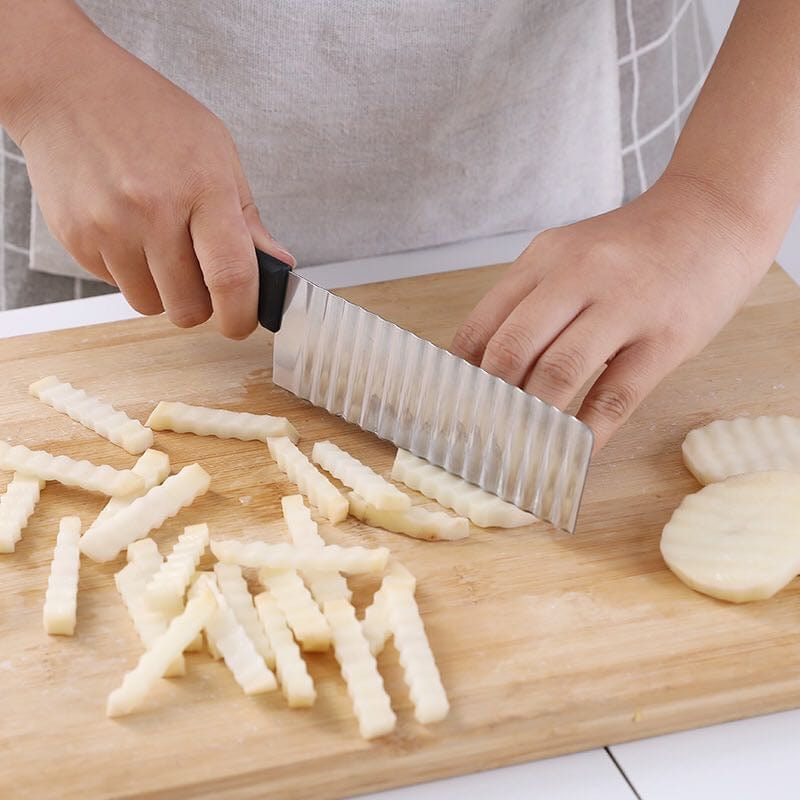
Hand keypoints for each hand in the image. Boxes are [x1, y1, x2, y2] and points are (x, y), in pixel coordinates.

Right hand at [11, 13, 292, 338]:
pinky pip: (116, 286)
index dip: (242, 315)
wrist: (69, 87)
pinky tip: (129, 233)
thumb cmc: (151, 117)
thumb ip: (248, 219)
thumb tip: (277, 266)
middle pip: (189, 307)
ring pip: (150, 305)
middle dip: (202, 305)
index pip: (231, 277)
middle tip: (201, 277)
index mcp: (203, 188)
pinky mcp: (77, 239)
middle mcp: (154, 211)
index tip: (242, 323)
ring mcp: (110, 226)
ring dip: (164, 291)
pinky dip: (130, 273)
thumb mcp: (218, 154)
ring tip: (161, 247)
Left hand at [451, 176, 771, 449]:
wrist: (713, 215)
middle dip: (490, 403)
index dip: (460, 379)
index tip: (453, 412)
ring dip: (533, 420)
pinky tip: (575, 452)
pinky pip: (616, 394)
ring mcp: (623, 305)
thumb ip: (528, 302)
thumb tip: (485, 370)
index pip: (481, 326)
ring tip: (521, 451)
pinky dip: (589, 431)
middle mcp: (576, 276)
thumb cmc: (633, 248)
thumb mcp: (569, 256)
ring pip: (558, 373)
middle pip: (511, 350)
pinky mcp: (665, 336)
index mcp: (542, 259)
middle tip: (484, 438)